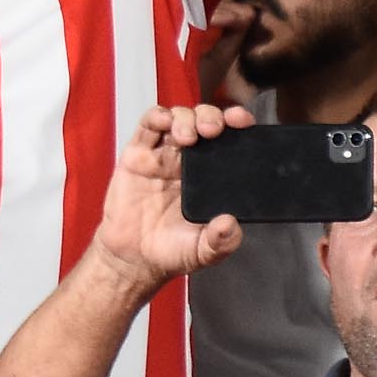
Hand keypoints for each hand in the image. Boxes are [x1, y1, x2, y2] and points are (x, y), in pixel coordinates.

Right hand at [87, 104, 248, 291]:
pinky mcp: (137, 156)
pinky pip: (147, 127)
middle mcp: (188, 161)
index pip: (228, 141)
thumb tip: (231, 225)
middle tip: (213, 130)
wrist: (133, 259)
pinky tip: (164, 121)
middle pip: (203, 121)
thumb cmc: (170, 251)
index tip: (243, 122)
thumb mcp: (203, 252)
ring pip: (178, 118)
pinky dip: (157, 116)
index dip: (236, 125)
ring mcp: (162, 156)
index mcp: (210, 177)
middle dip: (211, 117)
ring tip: (188, 135)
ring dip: (186, 117)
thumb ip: (220, 242)